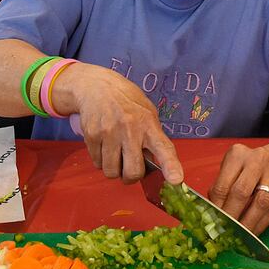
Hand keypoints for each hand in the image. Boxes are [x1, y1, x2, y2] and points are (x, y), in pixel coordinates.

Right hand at [64, 63, 182, 184]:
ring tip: (116, 154)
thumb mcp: (147, 113)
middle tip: (130, 169)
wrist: (97, 87)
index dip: (171, 166)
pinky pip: (97, 164)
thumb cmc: (127, 103)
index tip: (176, 180)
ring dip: (114, 170)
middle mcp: (130, 129)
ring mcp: (109, 133)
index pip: (164, 148)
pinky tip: (104, 145)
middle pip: (133, 171)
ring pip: (112, 172)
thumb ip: (152, 138)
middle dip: (132, 177)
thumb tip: (156, 167)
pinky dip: (101, 161)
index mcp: (149, 124)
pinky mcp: (92, 136)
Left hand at [208, 143, 268, 233]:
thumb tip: (211, 217)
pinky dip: (262, 223)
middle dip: (232, 216)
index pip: (223, 185)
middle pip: (242, 192)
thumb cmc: (245, 169)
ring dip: (249, 223)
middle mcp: (257, 159)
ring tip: (239, 236)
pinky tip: (253, 232)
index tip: (214, 223)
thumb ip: (220, 191)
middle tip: (225, 232)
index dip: (218, 208)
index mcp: (237, 155)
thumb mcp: (230, 171)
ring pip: (261, 202)